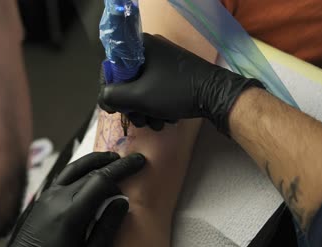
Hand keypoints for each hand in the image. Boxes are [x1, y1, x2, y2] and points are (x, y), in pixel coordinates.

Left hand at [0, 152, 145, 246]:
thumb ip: (107, 229)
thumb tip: (122, 201)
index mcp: (71, 213)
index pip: (101, 179)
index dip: (122, 169)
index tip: (140, 163)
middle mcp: (58, 198)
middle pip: (90, 171)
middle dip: (114, 164)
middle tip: (133, 160)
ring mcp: (48, 196)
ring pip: (74, 168)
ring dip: (96, 161)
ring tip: (113, 158)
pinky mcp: (42, 198)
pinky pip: (65, 176)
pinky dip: (81, 168)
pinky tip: (90, 172)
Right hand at [98, 33, 263, 133]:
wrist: (218, 96)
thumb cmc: (176, 92)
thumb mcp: (139, 96)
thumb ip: (113, 97)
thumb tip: (104, 100)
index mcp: (141, 46)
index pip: (113, 67)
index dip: (110, 90)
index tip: (114, 109)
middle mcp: (152, 50)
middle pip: (128, 81)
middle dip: (133, 107)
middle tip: (140, 121)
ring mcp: (166, 62)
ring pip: (143, 89)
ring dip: (147, 111)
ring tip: (157, 125)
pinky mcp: (176, 74)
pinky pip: (158, 90)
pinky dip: (159, 107)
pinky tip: (167, 119)